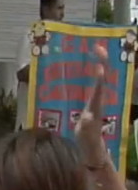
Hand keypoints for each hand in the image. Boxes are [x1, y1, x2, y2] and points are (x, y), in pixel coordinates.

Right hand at [75, 44, 110, 168]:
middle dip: (102, 60)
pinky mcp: (91, 98)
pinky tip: (86, 65)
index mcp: (97, 103)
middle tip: (97, 47)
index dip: (99, 73)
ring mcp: (96, 97)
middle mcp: (98, 97)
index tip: (98, 61)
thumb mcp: (86, 131)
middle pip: (103, 76)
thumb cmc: (88, 138)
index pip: (100, 85)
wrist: (91, 142)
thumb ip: (88, 124)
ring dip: (98, 63)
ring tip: (93, 50)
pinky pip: (93, 81)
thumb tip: (88, 116)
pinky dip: (93, 71)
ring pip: (99, 77)